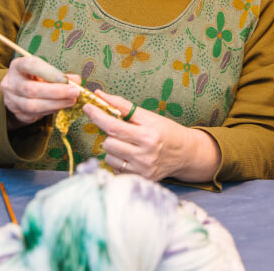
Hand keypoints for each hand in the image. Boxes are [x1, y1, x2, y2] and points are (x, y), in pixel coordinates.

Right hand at [0, 56, 80, 127]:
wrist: (17, 92)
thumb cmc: (34, 77)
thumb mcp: (44, 70)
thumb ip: (59, 74)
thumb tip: (76, 81)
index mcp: (17, 66)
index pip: (30, 65)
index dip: (49, 72)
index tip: (66, 78)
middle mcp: (11, 83)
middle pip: (32, 89)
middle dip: (56, 92)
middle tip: (74, 92)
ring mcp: (12, 100)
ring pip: (33, 105)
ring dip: (56, 104)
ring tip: (72, 101)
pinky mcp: (18, 113)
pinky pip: (36, 114)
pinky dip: (52, 110)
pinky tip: (62, 106)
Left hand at [83, 90, 218, 182]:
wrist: (185, 153)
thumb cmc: (165, 131)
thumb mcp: (148, 116)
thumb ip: (122, 106)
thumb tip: (100, 95)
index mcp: (148, 135)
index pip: (115, 126)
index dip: (98, 116)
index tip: (88, 107)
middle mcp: (145, 154)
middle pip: (109, 143)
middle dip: (110, 134)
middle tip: (121, 131)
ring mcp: (142, 169)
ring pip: (109, 157)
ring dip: (113, 149)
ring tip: (128, 145)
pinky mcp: (140, 179)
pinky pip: (115, 168)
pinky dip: (118, 160)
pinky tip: (131, 157)